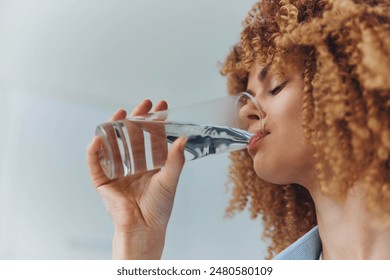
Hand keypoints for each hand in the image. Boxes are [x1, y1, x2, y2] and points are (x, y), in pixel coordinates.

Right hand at [86, 99, 186, 258]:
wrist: (144, 228)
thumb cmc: (159, 207)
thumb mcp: (169, 180)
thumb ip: (176, 160)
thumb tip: (184, 139)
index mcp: (149, 162)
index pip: (151, 135)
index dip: (155, 120)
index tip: (161, 106)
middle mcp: (132, 163)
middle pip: (132, 134)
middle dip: (137, 117)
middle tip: (144, 103)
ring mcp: (116, 170)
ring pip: (113, 143)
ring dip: (115, 127)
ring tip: (121, 113)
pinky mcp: (103, 180)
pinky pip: (95, 163)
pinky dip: (94, 151)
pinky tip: (98, 138)